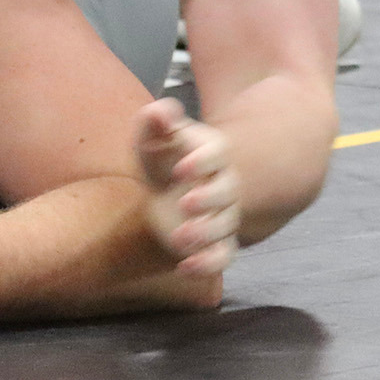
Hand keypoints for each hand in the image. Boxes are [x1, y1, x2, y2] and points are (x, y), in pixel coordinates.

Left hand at [135, 99, 240, 275]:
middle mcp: (223, 183)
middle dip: (209, 199)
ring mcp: (223, 213)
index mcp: (211, 153)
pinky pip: (224, 255)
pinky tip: (185, 267)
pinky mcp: (215, 240)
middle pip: (227, 192)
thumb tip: (161, 112)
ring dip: (207, 233)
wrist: (167, 185)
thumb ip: (156, 120)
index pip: (217, 154)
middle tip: (184, 204)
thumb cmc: (162, 154)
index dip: (202, 161)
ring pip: (226, 226)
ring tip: (179, 237)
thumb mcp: (152, 134)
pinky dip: (209, 264)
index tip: (180, 169)